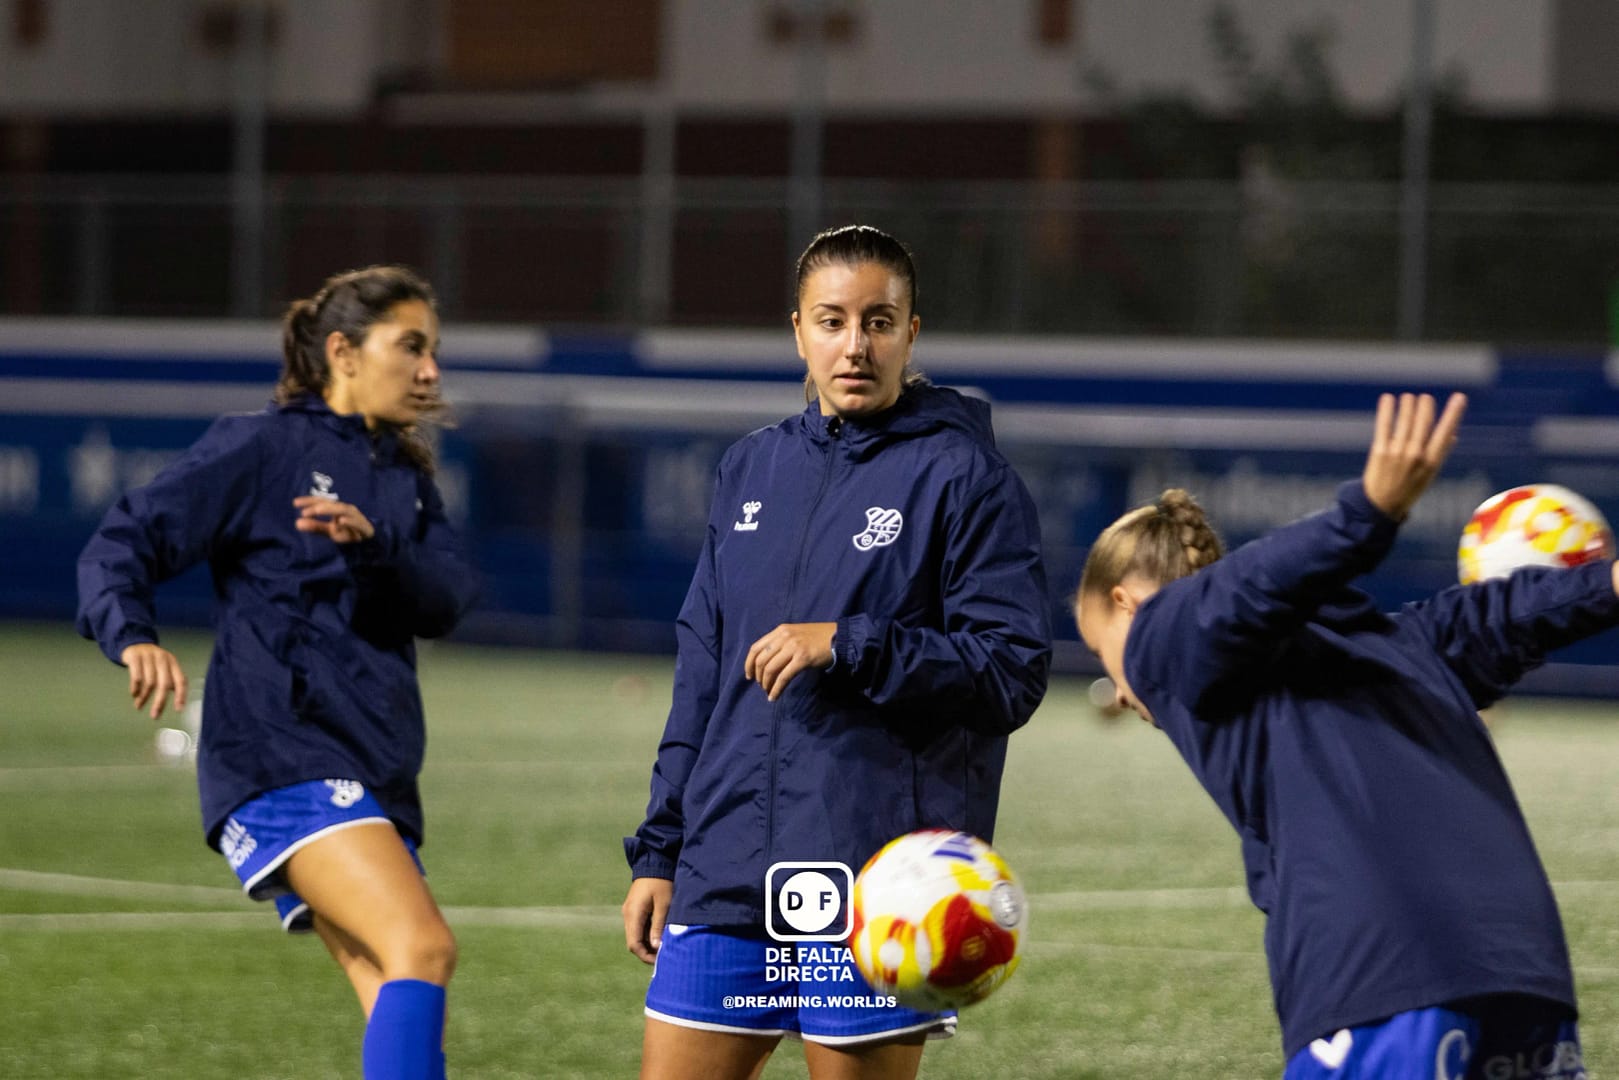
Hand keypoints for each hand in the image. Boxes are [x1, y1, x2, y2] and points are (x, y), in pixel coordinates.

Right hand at [119, 643, 187, 720]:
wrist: (135, 644)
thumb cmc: (152, 661)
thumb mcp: (164, 667)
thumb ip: (171, 681)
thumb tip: (179, 702)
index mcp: (173, 663)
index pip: (181, 680)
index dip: (181, 695)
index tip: (178, 709)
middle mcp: (163, 659)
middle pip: (164, 684)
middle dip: (159, 702)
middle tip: (154, 715)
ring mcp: (149, 657)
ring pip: (149, 682)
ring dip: (144, 697)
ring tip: (139, 706)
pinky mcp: (135, 657)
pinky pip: (136, 677)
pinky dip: (135, 688)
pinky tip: (134, 694)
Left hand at [293, 496, 374, 543]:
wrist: (371, 543)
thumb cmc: (349, 533)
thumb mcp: (330, 531)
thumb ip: (315, 527)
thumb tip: (297, 523)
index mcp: (338, 509)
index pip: (323, 501)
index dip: (310, 501)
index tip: (295, 503)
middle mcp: (348, 511)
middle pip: (333, 504)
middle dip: (319, 506)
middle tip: (304, 512)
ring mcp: (357, 518)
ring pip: (344, 511)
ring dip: (331, 510)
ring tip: (318, 510)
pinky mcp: (365, 528)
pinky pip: (358, 524)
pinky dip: (350, 521)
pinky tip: (340, 521)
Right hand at [622, 876, 672, 963]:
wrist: (654, 862)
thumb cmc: (661, 882)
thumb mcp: (664, 904)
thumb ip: (658, 926)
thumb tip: (655, 947)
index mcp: (633, 914)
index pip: (633, 944)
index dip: (645, 956)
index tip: (659, 960)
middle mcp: (628, 915)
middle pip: (633, 942)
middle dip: (647, 951)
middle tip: (663, 955)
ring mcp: (629, 911)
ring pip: (636, 935)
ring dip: (647, 943)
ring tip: (664, 946)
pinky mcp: (634, 908)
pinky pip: (638, 927)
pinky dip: (647, 934)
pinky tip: (659, 934)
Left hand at [745, 622, 835, 701]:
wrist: (838, 638)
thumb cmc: (817, 638)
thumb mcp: (795, 635)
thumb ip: (781, 644)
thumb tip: (767, 663)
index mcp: (780, 631)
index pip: (756, 647)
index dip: (749, 664)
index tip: (749, 676)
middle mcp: (784, 637)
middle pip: (761, 660)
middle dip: (758, 676)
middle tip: (761, 686)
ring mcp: (793, 647)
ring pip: (770, 669)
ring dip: (766, 684)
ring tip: (768, 692)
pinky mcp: (802, 658)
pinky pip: (784, 677)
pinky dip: (777, 689)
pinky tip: (774, 696)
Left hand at [1362, 392, 1467, 520]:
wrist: (1381, 506)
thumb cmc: (1408, 488)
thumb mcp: (1429, 475)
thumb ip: (1439, 454)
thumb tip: (1452, 435)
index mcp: (1432, 461)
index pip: (1446, 431)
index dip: (1453, 413)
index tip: (1460, 397)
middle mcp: (1416, 455)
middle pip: (1424, 423)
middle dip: (1425, 407)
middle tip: (1424, 398)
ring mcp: (1397, 453)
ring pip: (1405, 422)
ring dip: (1407, 406)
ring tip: (1408, 397)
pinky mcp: (1380, 452)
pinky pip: (1384, 426)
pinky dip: (1386, 411)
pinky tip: (1388, 398)